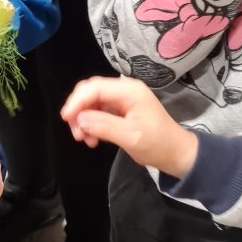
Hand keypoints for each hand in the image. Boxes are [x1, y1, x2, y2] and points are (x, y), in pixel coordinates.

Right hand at [60, 76, 198, 178]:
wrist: (175, 153)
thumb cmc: (157, 144)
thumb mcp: (129, 136)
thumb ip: (103, 125)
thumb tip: (79, 120)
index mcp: (129, 91)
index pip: (95, 88)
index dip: (77, 101)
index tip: (66, 119)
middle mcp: (124, 91)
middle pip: (91, 91)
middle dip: (79, 110)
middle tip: (76, 132)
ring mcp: (122, 101)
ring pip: (92, 103)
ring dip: (83, 120)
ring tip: (84, 139)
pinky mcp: (120, 111)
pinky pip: (98, 112)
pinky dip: (91, 124)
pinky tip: (92, 139)